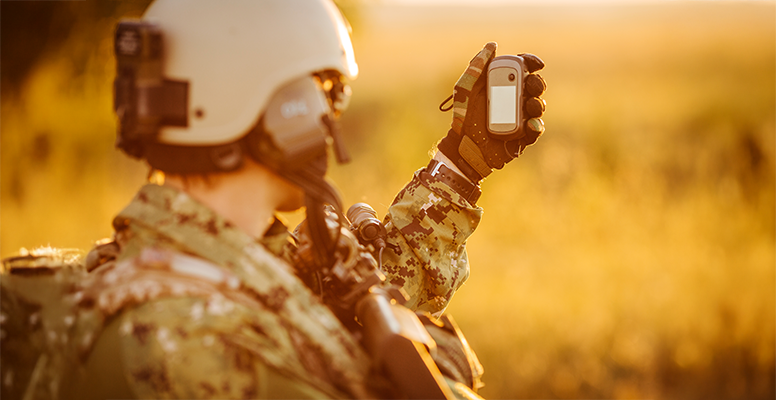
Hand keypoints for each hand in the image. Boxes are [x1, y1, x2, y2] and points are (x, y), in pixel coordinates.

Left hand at [437, 42, 546, 182]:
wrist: (462, 146)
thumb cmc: (463, 117)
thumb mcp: (466, 88)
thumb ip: (477, 67)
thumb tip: (493, 45)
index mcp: (503, 86)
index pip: (523, 70)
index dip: (532, 63)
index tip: (536, 64)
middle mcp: (514, 100)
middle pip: (535, 87)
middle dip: (537, 84)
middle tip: (531, 86)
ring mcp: (520, 118)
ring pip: (539, 107)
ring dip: (538, 104)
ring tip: (529, 106)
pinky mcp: (523, 138)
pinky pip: (536, 130)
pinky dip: (536, 126)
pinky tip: (530, 124)